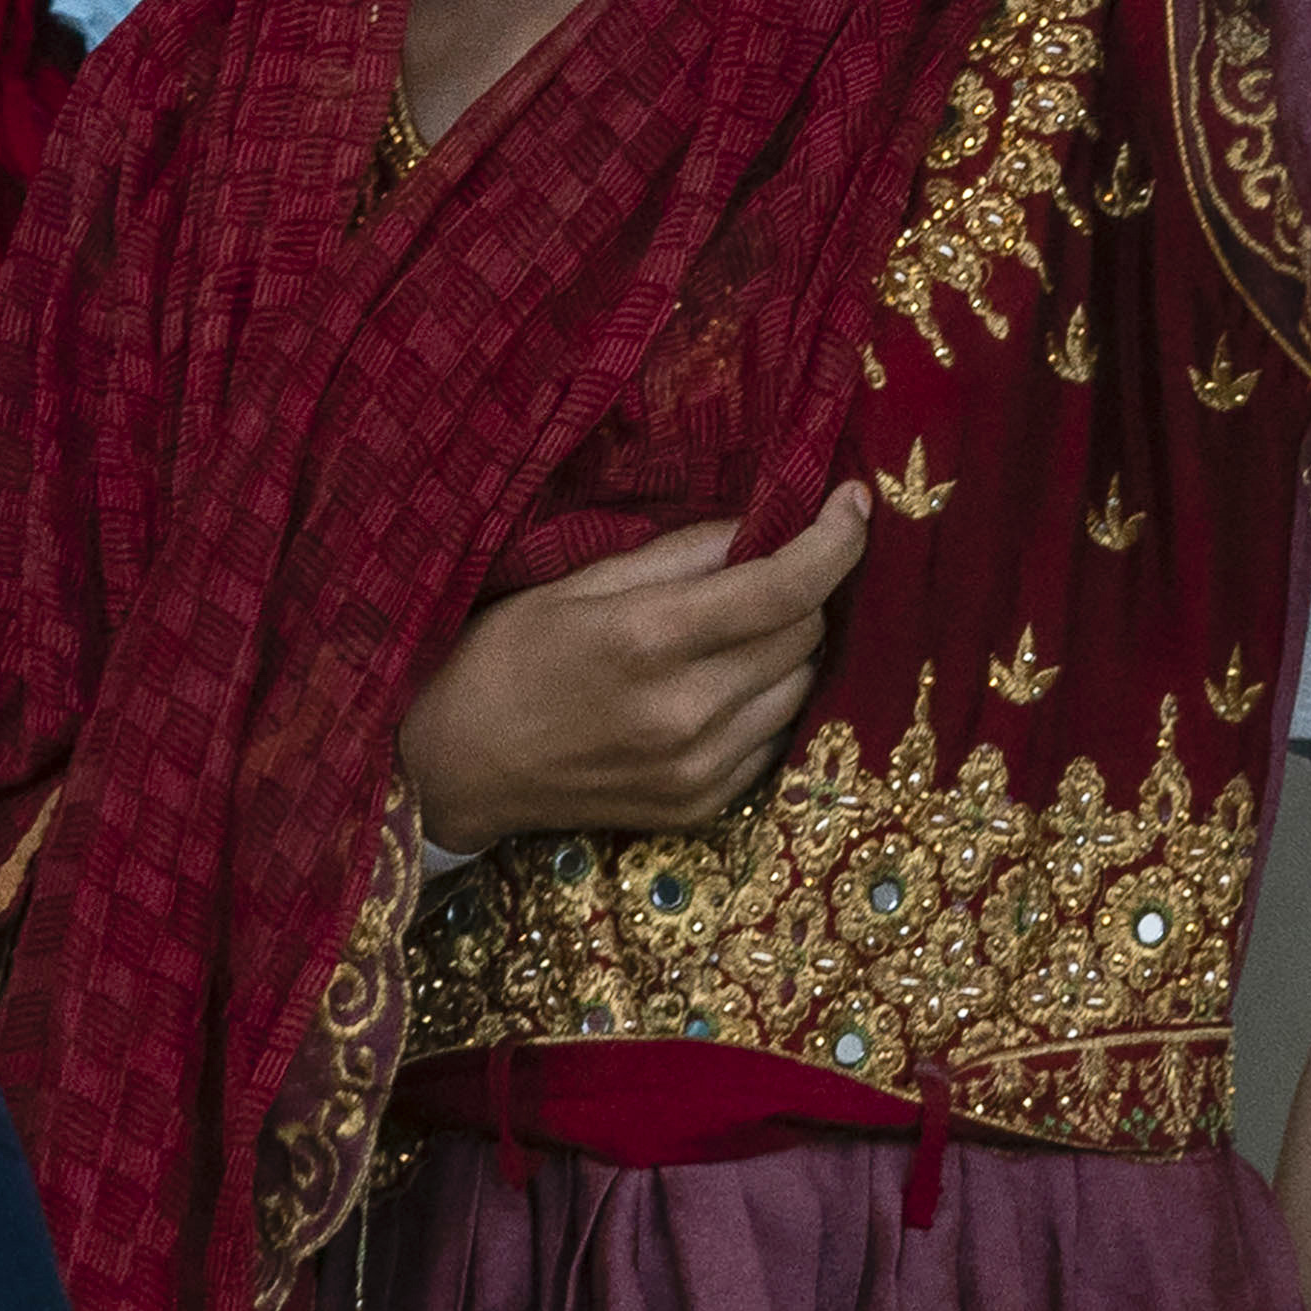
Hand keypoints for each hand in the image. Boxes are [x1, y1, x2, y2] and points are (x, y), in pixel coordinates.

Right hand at [395, 485, 867, 852]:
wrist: (457, 768)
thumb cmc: (502, 656)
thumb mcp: (575, 581)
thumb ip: (677, 554)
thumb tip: (761, 522)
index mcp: (648, 639)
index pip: (785, 587)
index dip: (836, 540)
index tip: (853, 503)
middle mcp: (686, 712)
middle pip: (806, 633)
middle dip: (801, 588)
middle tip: (765, 567)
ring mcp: (699, 770)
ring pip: (801, 687)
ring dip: (787, 646)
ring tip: (736, 629)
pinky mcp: (702, 807)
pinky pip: (775, 738)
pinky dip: (765, 700)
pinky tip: (719, 685)